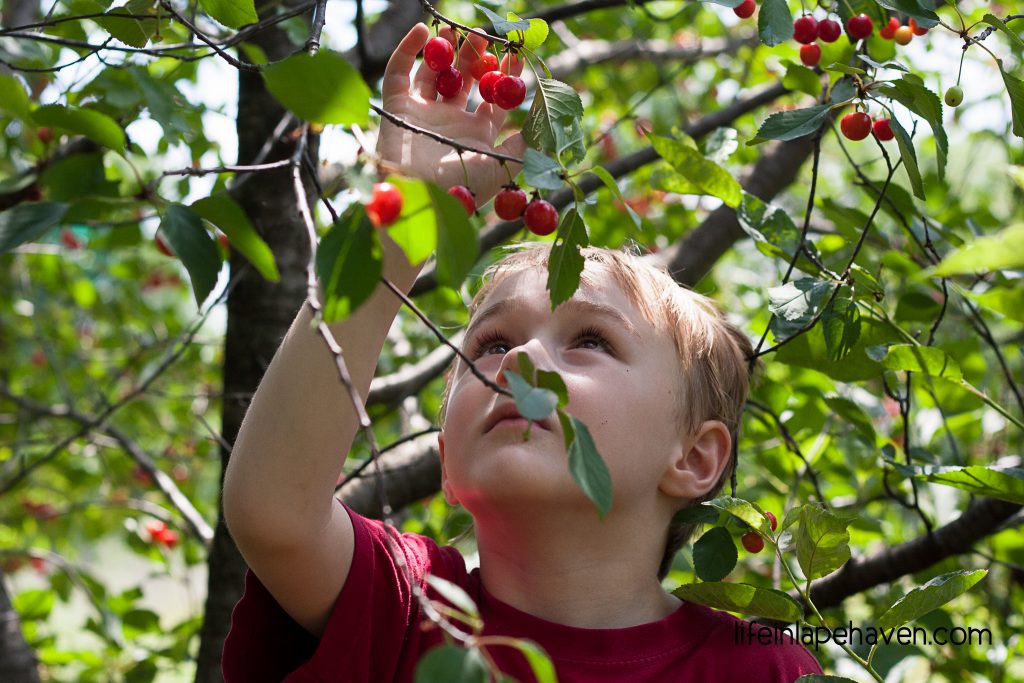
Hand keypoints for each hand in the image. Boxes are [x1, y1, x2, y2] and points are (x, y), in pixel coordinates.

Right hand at [376, 23, 526, 204]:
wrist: (420, 198)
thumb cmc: (464, 187)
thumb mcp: (503, 167)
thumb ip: (523, 145)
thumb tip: (541, 125)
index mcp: (476, 134)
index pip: (493, 99)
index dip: (504, 76)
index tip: (515, 53)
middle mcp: (450, 121)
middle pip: (464, 80)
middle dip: (475, 57)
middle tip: (483, 34)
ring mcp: (422, 113)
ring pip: (432, 73)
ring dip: (444, 50)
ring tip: (455, 28)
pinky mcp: (396, 108)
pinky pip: (398, 73)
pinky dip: (407, 50)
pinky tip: (421, 30)